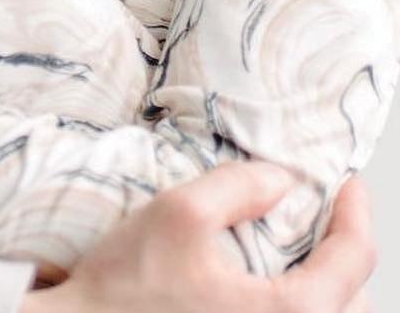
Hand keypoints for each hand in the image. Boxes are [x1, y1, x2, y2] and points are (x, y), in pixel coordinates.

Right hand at [25, 166, 374, 312]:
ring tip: (301, 251)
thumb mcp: (179, 213)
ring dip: (326, 288)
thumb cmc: (127, 287)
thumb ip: (238, 187)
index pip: (352, 260)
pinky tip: (268, 287)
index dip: (353, 211)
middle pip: (352, 301)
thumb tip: (281, 180)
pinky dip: (299, 307)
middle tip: (324, 214)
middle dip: (345, 254)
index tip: (347, 182)